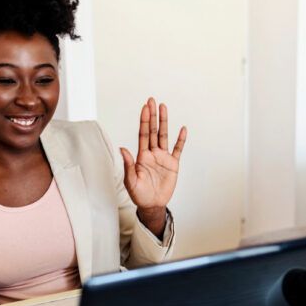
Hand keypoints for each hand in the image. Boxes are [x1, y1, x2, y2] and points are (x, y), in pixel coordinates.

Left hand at [120, 98, 186, 234]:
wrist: (152, 204)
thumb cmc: (139, 194)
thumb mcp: (131, 181)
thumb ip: (128, 165)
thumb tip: (123, 148)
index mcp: (141, 156)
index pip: (143, 134)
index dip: (144, 121)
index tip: (145, 108)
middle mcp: (152, 153)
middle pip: (153, 131)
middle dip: (152, 116)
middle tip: (152, 101)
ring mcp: (163, 157)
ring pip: (164, 136)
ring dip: (164, 122)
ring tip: (164, 107)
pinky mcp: (173, 164)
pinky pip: (178, 149)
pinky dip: (180, 139)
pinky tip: (182, 129)